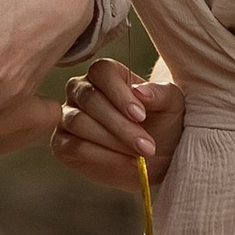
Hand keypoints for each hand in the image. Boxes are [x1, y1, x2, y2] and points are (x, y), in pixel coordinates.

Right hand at [53, 59, 183, 192]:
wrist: (158, 159)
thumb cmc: (163, 123)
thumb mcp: (172, 105)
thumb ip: (160, 93)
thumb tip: (140, 91)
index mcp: (105, 73)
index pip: (102, 71)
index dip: (119, 94)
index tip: (141, 116)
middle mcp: (81, 90)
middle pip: (90, 99)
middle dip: (120, 126)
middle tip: (147, 147)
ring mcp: (68, 116)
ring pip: (79, 122)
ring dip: (112, 142)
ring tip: (139, 156)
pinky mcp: (63, 144)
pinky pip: (74, 146)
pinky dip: (102, 156)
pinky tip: (125, 163)